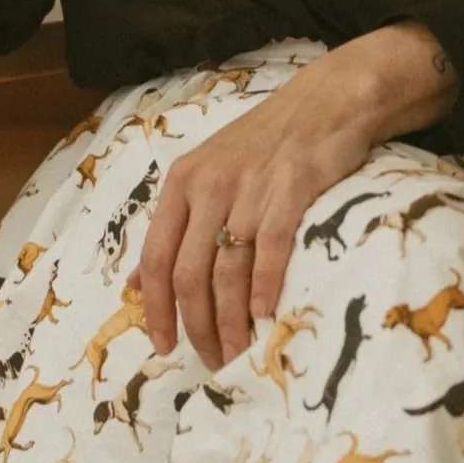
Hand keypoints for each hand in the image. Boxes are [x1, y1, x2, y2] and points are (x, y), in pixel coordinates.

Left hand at [137, 53, 400, 370]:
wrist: (327, 102)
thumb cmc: (267, 144)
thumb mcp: (207, 176)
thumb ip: (174, 228)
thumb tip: (136, 285)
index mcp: (181, 185)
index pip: (156, 258)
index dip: (156, 309)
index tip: (163, 347)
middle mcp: (209, 186)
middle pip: (190, 273)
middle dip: (197, 326)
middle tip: (213, 360)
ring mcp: (249, 188)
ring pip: (227, 270)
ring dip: (231, 321)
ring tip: (239, 353)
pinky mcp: (291, 188)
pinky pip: (270, 247)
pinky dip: (265, 285)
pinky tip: (264, 315)